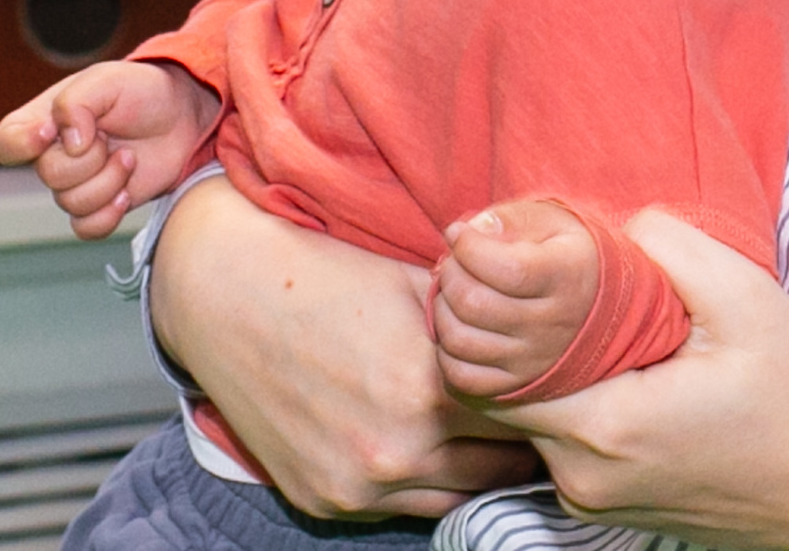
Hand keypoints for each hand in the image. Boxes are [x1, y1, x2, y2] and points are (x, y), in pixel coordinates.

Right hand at [0, 59, 218, 239]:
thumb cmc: (141, 91)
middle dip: (90, 158)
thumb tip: (68, 143)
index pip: (6, 142)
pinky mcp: (101, 205)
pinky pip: (86, 228)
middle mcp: (55, 155)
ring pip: (72, 203)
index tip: (51, 131)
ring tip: (129, 157)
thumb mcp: (107, 80)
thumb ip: (76, 103)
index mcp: (44, 120)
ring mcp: (78, 183)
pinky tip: (127, 192)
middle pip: (49, 175)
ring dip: (109, 180)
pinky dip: (109, 214)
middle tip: (111, 138)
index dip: (22, 144)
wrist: (182, 115)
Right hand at [150, 177, 545, 517]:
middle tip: (539, 418)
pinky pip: (401, 509)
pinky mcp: (325, 501)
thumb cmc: (329, 280)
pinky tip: (434, 451)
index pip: (527, 419)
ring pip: (457, 499)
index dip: (548, 401)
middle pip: (499, 468)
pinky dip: (424, 485)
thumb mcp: (418, 288)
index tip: (561, 390)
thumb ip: (481, 324)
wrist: (227, 298)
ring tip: (492, 438)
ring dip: (477, 471)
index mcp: (429, 392)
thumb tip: (538, 335)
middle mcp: (397, 452)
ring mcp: (358, 485)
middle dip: (522, 441)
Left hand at [432, 199, 600, 398]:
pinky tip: (457, 325)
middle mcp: (553, 324)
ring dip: (442, 309)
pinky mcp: (516, 384)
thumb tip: (471, 229)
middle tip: (453, 261)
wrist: (602, 307)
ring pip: (461, 341)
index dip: (468, 248)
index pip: (506, 268)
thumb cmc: (566, 255)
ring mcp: (534, 359)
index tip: (458, 233)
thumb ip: (512, 218)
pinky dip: (446, 351)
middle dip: (450, 274)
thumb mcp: (553, 222)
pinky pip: (462, 377)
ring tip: (451, 292)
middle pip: (475, 304)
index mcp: (567, 276)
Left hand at [485, 212, 788, 550]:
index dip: (482, 319)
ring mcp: (591, 499)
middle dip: (507, 338)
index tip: (497, 270)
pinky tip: (604, 361)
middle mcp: (584, 475)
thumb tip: (614, 223)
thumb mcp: (747, 298)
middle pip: (501, 399)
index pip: (487, 377)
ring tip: (572, 316)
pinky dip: (565, 400)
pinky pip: (559, 444)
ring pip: (529, 422)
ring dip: (539, 368)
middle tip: (527, 281)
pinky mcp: (606, 506)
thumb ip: (673, 246)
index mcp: (607, 425)